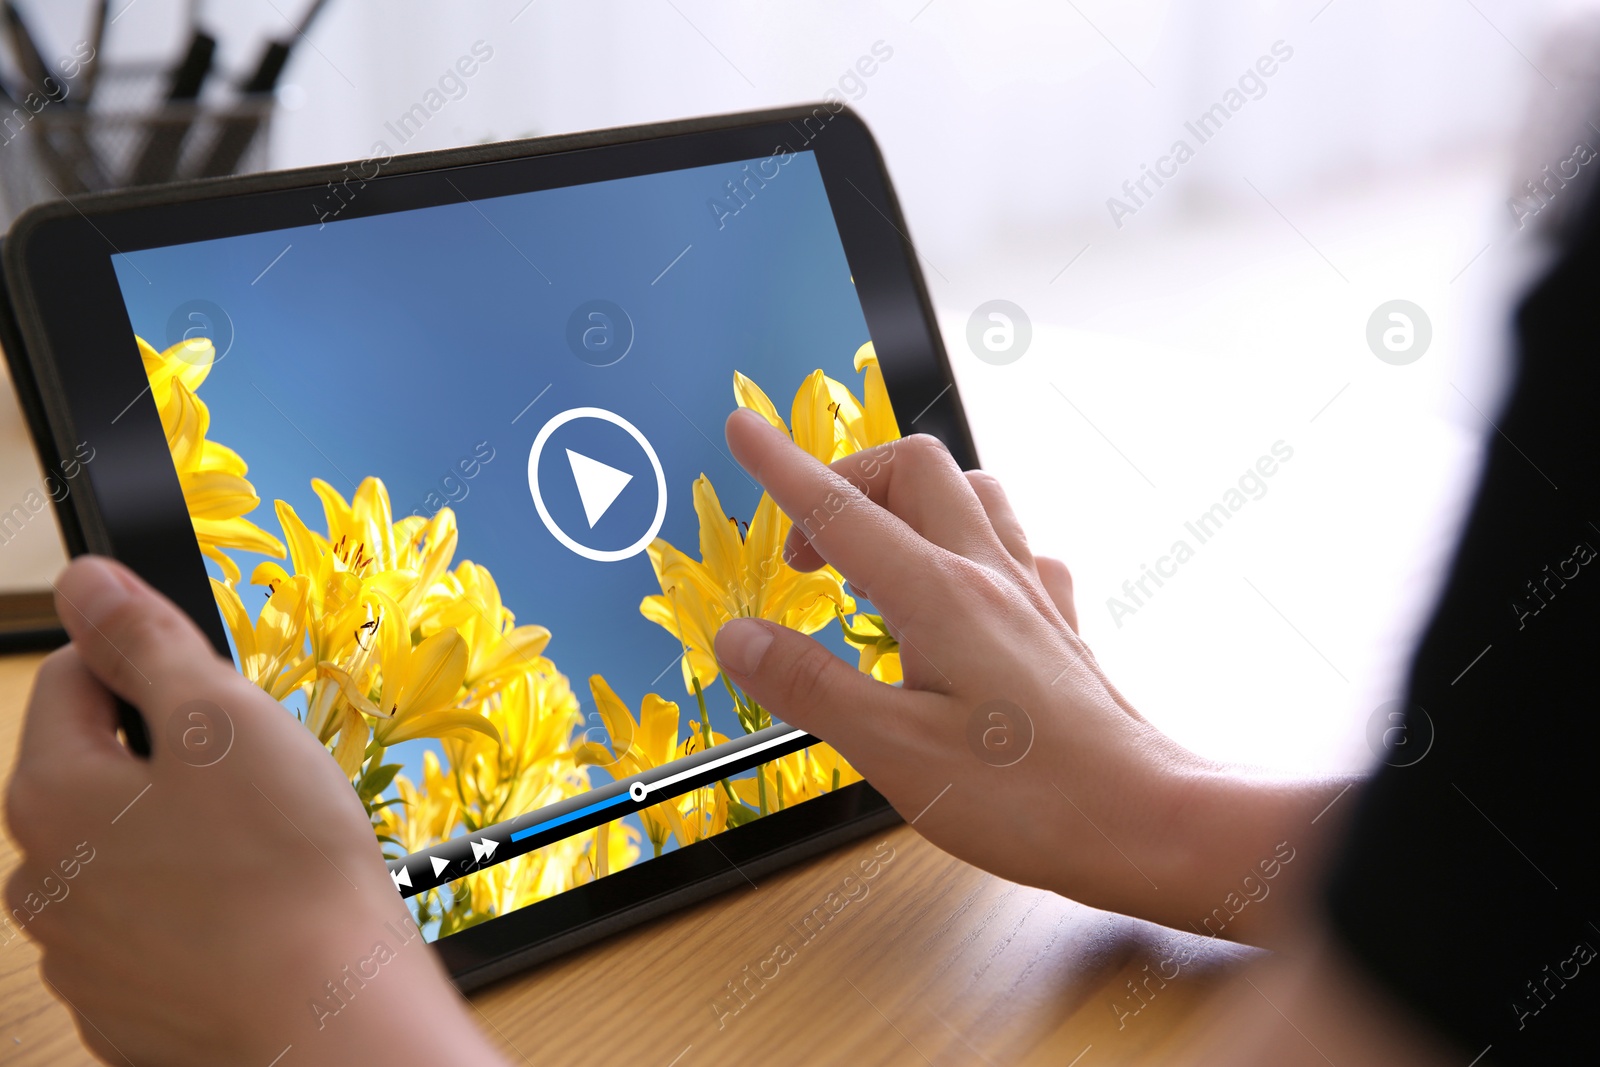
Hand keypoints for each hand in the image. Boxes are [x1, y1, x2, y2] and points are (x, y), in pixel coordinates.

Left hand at [3, 558, 503, 1065]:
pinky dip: (195, 917)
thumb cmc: (284, 869)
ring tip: (265, 854)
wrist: (328, 1017)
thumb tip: (85, 581)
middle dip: (170, 761)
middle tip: (257, 778)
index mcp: (50, 793)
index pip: (71, 678)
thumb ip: (145, 639)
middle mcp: (40, 880)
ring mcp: (80, 955)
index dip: (148, 662)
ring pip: (125, 858)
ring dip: (182, 841)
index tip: (213, 686)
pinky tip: (254, 916)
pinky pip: (150, 934)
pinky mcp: (125, 1009)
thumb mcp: (223, 718)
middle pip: (98, 774)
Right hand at [713, 410, 1349, 939]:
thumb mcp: (893, 753)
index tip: (743, 428)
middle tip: (806, 552)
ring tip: (877, 551)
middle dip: (847, 482)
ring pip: (972, 492)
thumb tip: (738, 637)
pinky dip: (969, 543)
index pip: (841, 510)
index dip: (782, 465)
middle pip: (914, 469)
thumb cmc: (1028, 797)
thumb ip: (810, 687)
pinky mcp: (1057, 621)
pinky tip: (960, 588)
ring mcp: (1031, 593)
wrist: (1144, 819)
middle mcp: (988, 576)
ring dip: (912, 500)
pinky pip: (1014, 544)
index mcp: (939, 597)